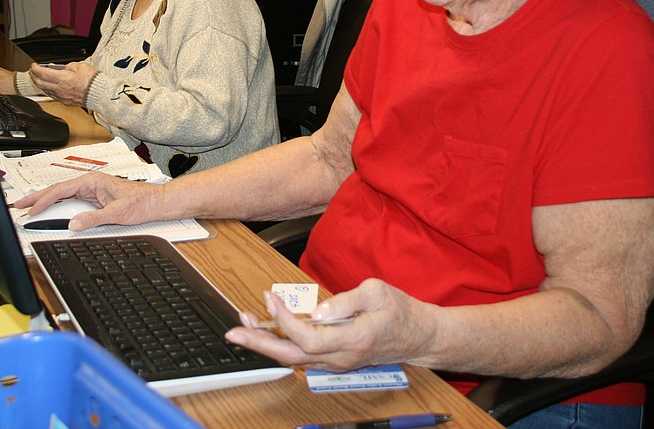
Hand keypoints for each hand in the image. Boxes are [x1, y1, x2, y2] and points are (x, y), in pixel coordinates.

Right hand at [13, 172, 166, 229]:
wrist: (156, 203)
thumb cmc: (142, 202)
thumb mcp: (117, 213)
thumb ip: (94, 218)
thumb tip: (73, 224)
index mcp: (93, 181)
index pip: (61, 189)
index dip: (43, 200)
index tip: (31, 209)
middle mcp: (90, 184)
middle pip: (57, 190)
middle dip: (37, 197)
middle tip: (18, 205)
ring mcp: (91, 192)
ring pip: (62, 196)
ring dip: (45, 202)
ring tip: (28, 208)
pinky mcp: (94, 200)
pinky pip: (71, 202)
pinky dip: (57, 206)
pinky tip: (49, 211)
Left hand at [28, 61, 98, 107]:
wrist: (100, 94)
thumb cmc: (93, 81)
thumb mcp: (80, 66)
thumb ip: (68, 66)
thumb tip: (63, 67)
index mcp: (63, 78)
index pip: (42, 73)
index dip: (35, 68)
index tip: (34, 65)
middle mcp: (60, 88)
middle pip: (39, 83)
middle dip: (33, 76)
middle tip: (33, 71)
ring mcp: (62, 96)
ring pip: (45, 90)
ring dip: (40, 83)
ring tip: (40, 78)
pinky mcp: (65, 101)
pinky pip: (52, 95)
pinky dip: (48, 89)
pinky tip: (49, 86)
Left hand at [225, 279, 436, 372]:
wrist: (418, 336)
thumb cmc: (400, 311)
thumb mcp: (377, 292)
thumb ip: (346, 301)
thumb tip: (318, 310)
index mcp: (352, 339)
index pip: (308, 338)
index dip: (284, 320)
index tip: (269, 297)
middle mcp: (342, 357)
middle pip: (292, 357)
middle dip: (260, 344)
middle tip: (235, 329)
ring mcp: (338, 362)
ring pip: (294, 359)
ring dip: (267, 342)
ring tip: (245, 322)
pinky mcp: (335, 359)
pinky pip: (303, 355)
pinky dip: (282, 343)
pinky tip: (268, 328)